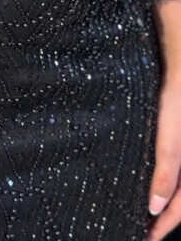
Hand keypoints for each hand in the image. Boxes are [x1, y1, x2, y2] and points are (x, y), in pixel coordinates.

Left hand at [147, 73, 180, 238]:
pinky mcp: (179, 138)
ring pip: (180, 183)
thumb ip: (166, 169)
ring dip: (166, 198)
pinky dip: (166, 179)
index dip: (166, 225)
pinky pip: (176, 166)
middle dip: (166, 215)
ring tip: (145, 210)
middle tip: (146, 229)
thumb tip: (156, 207)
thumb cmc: (177, 97)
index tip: (149, 237)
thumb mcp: (170, 136)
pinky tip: (150, 180)